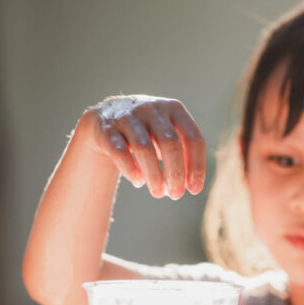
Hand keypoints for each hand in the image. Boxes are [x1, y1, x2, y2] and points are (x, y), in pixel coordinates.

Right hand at [74, 95, 205, 198]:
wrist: (107, 116)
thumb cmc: (149, 132)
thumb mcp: (170, 136)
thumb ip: (183, 156)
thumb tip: (193, 186)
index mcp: (175, 109)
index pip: (193, 139)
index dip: (196, 166)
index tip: (194, 190)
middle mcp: (152, 109)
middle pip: (170, 143)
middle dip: (176, 173)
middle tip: (176, 195)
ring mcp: (128, 116)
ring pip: (144, 148)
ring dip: (154, 175)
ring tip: (158, 193)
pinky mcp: (107, 129)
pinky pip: (119, 151)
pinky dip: (131, 169)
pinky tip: (138, 182)